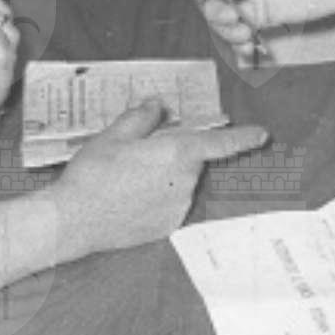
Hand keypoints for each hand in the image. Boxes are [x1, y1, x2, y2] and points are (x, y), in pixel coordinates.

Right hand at [53, 99, 268, 256]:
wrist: (72, 221)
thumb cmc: (93, 173)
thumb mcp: (114, 135)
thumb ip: (142, 117)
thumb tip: (158, 106)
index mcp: (177, 153)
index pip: (219, 142)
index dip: (243, 137)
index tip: (263, 135)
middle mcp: (185, 182)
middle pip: (191, 160)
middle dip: (173, 153)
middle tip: (138, 154)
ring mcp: (177, 208)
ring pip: (180, 182)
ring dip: (164, 176)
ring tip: (126, 179)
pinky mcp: (166, 227)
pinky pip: (170, 204)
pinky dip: (157, 198)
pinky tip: (129, 198)